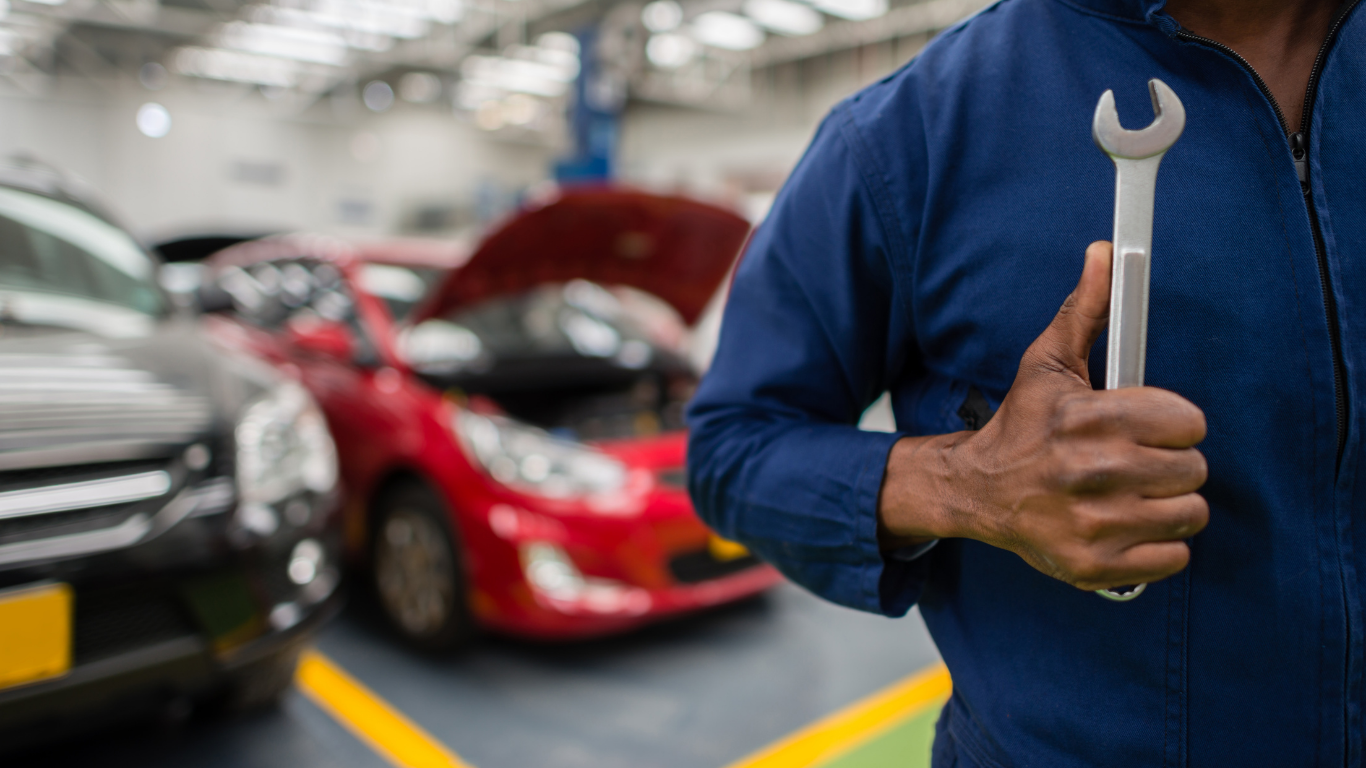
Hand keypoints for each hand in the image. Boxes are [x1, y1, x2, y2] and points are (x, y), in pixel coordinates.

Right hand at [879, 241, 1208, 591]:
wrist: (977, 492)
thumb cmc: (1023, 426)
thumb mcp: (1048, 364)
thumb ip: (1086, 310)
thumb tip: (1105, 253)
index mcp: (1087, 419)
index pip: (1188, 423)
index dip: (1173, 424)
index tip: (1149, 428)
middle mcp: (1090, 473)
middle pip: (1194, 470)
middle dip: (1171, 465)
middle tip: (1137, 463)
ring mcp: (1092, 524)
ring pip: (1189, 514)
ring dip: (1168, 506)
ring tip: (1134, 495)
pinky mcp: (1094, 565)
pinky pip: (1173, 558)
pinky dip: (1158, 548)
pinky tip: (1126, 526)